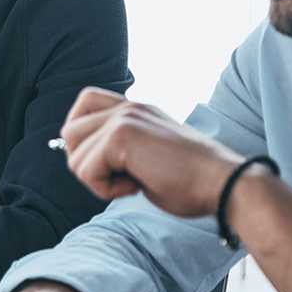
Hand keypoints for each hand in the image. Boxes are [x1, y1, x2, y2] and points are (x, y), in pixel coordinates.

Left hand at [57, 87, 243, 218]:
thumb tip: (80, 159)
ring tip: (134, 181)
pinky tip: (136, 186)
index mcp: (134, 109)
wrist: (223, 184)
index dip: (83, 136)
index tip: (107, 161)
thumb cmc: (191, 180)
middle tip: (121, 176)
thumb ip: (118, 148)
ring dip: (98, 180)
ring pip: (74, 156)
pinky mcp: (122, 136)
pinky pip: (87, 170)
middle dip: (86, 164)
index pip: (84, 102)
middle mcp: (127, 107)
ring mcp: (123, 118)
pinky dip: (105, 189)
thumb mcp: (148, 154)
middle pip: (69, 132)